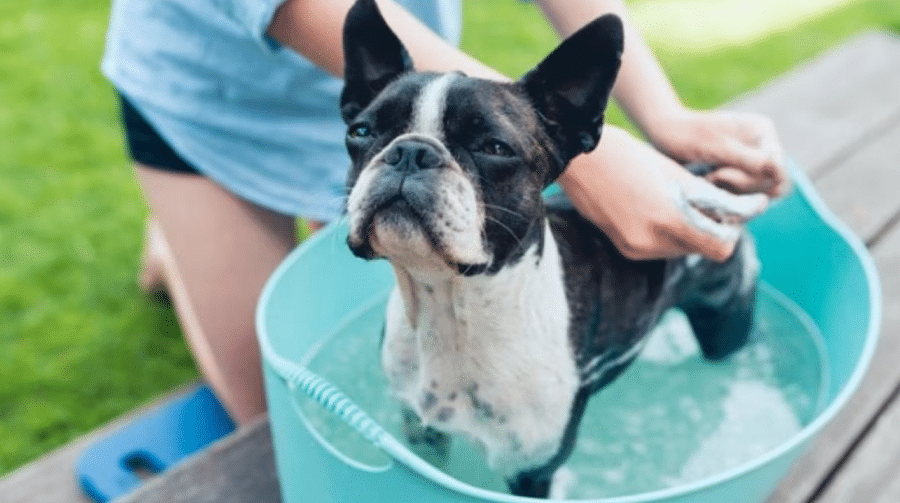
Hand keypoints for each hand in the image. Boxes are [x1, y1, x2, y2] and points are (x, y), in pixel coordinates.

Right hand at [559, 127, 768, 261]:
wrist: (578, 160)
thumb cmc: (629, 156)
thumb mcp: (675, 174)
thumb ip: (707, 198)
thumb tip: (737, 213)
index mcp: (669, 218)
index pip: (720, 247)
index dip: (733, 231)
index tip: (740, 211)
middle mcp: (652, 240)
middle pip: (701, 249)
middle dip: (712, 229)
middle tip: (718, 204)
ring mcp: (636, 247)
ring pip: (681, 249)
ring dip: (690, 231)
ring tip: (686, 204)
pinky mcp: (625, 247)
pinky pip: (659, 248)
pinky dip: (668, 233)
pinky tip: (661, 210)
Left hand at [646, 108, 789, 197]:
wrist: (663, 135)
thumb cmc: (689, 137)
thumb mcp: (720, 148)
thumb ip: (751, 161)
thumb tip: (782, 173)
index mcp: (762, 132)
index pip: (778, 169)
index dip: (757, 180)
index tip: (723, 175)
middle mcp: (760, 147)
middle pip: (770, 184)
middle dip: (740, 184)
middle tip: (712, 176)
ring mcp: (749, 162)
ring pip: (756, 192)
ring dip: (731, 190)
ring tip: (708, 178)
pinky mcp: (736, 175)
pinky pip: (742, 195)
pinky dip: (725, 193)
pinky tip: (708, 184)